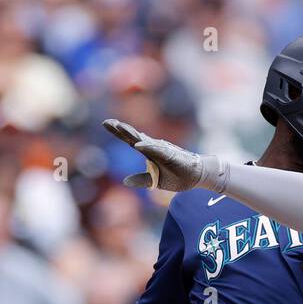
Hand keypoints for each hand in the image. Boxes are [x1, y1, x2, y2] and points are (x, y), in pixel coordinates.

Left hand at [103, 119, 219, 192]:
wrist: (197, 176)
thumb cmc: (178, 175)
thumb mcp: (156, 181)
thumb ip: (141, 179)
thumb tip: (124, 182)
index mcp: (148, 152)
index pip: (130, 139)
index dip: (117, 131)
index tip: (105, 123)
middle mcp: (154, 147)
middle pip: (134, 135)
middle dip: (120, 128)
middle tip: (106, 122)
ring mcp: (162, 149)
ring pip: (144, 139)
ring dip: (131, 133)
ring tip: (119, 127)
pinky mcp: (171, 155)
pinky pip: (157, 150)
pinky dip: (147, 147)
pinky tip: (137, 145)